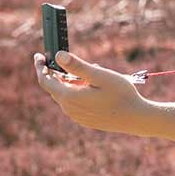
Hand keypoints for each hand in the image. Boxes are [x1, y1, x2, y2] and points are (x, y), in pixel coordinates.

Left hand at [34, 51, 149, 134]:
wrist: (136, 118)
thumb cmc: (121, 94)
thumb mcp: (100, 76)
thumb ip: (78, 66)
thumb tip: (58, 55)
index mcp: (69, 96)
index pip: (45, 80)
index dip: (40, 67)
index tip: (38, 56)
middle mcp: (69, 108)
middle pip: (54, 88)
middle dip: (58, 73)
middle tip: (69, 60)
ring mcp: (76, 116)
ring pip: (65, 95)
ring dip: (70, 83)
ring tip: (90, 73)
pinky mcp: (84, 120)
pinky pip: (73, 104)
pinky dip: (76, 93)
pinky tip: (94, 88)